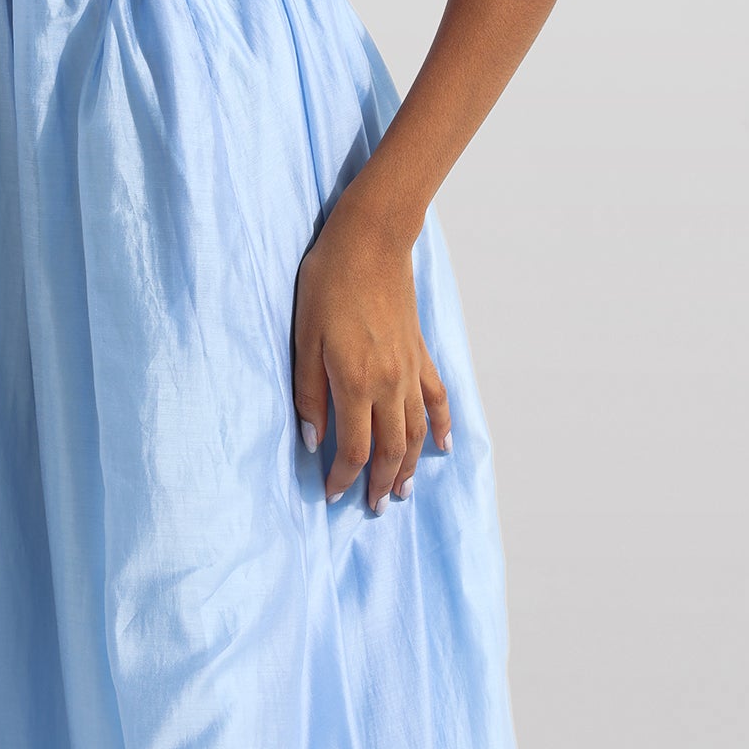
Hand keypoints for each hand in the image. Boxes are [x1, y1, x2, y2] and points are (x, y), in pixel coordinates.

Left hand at [292, 186, 451, 511]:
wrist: (370, 240)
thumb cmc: (328, 282)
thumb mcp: (304, 336)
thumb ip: (309, 392)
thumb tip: (312, 440)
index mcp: (356, 382)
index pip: (355, 450)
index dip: (343, 479)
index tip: (331, 495)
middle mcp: (389, 383)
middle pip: (392, 450)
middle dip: (382, 484)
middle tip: (374, 508)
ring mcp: (410, 368)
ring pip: (416, 432)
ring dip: (411, 466)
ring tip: (404, 492)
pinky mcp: (420, 352)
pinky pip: (437, 397)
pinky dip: (442, 424)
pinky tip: (444, 445)